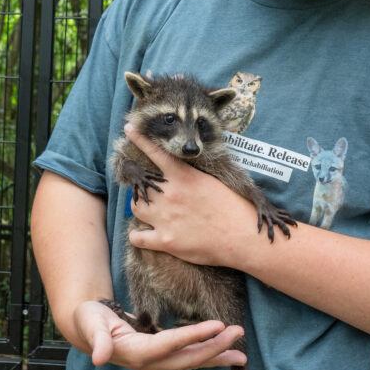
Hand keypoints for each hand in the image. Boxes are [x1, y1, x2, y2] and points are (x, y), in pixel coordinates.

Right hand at [75, 299, 245, 369]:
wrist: (87, 327)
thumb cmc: (89, 320)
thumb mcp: (91, 324)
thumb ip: (97, 339)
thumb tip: (98, 358)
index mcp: (136, 353)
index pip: (171, 344)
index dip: (194, 336)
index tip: (218, 325)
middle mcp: (150, 362)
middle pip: (187, 357)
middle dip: (215, 347)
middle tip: (238, 333)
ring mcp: (157, 361)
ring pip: (192, 361)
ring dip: (217, 355)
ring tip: (242, 355)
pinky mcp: (162, 356)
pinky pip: (189, 356)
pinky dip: (208, 354)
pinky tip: (225, 351)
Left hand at [124, 123, 257, 267]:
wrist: (241, 236)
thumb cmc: (232, 207)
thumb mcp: (211, 182)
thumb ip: (190, 176)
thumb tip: (179, 173)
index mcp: (183, 176)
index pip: (156, 152)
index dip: (139, 139)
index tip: (128, 129)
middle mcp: (169, 194)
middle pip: (141, 183)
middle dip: (143, 185)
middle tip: (151, 191)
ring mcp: (164, 218)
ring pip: (135, 207)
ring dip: (141, 207)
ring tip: (151, 210)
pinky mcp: (165, 240)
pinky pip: (137, 237)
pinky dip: (137, 236)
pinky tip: (143, 235)